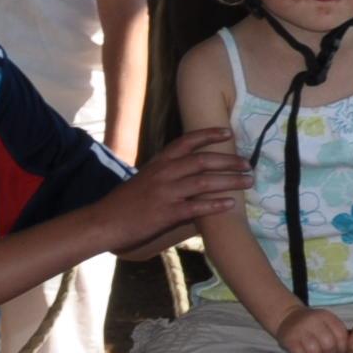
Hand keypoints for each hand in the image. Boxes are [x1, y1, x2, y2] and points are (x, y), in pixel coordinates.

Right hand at [91, 130, 246, 254]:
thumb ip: (167, 174)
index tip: (227, 131)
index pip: (186, 142)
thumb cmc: (125, 202)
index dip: (208, 135)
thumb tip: (190, 175)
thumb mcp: (145, 180)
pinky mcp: (166, 213)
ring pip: (204, 182)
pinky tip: (230, 204)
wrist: (104, 221)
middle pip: (202, 160)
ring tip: (248, 181)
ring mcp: (166, 192)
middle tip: (248, 163)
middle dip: (228, 160)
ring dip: (229, 180)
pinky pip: (196, 207)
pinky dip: (215, 205)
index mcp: (159, 162)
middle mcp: (164, 173)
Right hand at [271, 304, 348, 352]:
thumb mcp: (325, 326)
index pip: (341, 335)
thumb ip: (336, 342)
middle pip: (329, 344)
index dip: (342, 349)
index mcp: (326, 316)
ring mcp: (299, 331)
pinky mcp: (289, 341)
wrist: (287, 318)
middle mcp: (313, 321)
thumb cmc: (311, 326)